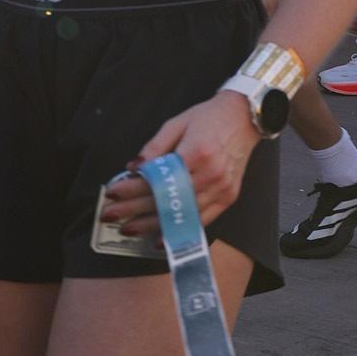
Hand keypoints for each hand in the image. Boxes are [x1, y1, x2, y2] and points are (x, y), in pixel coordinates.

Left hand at [107, 89, 258, 236]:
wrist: (245, 117)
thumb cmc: (210, 118)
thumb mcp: (177, 123)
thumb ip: (155, 147)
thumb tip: (134, 168)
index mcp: (196, 152)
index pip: (157, 177)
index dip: (131, 187)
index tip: (112, 193)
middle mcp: (210, 173)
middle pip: (167, 198)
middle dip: (134, 209)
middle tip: (111, 215)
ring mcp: (221, 188)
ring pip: (182, 214)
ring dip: (152, 224)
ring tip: (129, 228)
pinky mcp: (228, 196)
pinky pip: (203, 220)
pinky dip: (181, 230)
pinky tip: (162, 238)